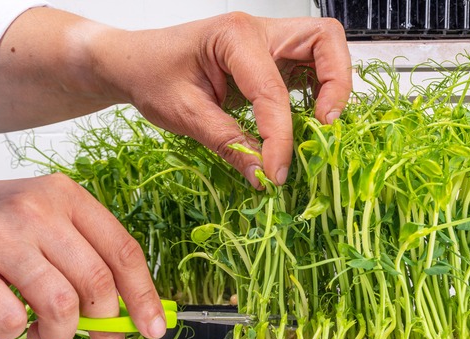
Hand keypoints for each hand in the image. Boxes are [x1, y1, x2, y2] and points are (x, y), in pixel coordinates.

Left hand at [0, 10, 352, 187]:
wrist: (133, 60)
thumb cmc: (149, 75)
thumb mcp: (183, 114)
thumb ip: (226, 143)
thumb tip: (262, 176)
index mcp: (232, 37)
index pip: (272, 90)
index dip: (280, 136)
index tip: (277, 171)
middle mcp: (258, 30)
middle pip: (324, 39)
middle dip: (336, 83)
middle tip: (326, 126)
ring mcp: (269, 40)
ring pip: (325, 49)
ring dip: (334, 84)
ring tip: (322, 125)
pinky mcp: (272, 58)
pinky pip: (311, 67)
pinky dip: (320, 91)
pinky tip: (308, 120)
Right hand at [0, 174, 166, 338]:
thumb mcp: (47, 223)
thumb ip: (88, 257)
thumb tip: (131, 310)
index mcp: (65, 195)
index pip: (123, 250)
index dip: (143, 295)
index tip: (153, 327)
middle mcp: (35, 209)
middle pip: (96, 282)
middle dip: (107, 326)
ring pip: (60, 305)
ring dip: (60, 334)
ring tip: (46, 331)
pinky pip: (12, 321)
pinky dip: (17, 334)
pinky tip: (10, 321)